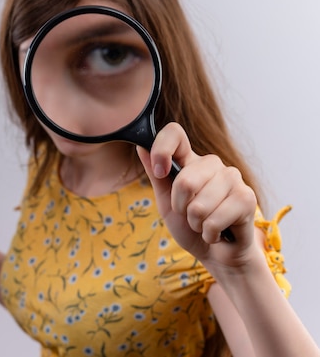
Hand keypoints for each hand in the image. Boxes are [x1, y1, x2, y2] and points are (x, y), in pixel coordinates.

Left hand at [136, 123, 258, 271]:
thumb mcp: (166, 202)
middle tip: (190, 215)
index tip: (160, 171)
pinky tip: (219, 232)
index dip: (161, 149)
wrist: (216, 254)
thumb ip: (156, 175)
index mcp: (190, 161)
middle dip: (181, 208)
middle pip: (185, 180)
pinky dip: (210, 233)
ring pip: (199, 205)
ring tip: (205, 224)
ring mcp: (232, 178)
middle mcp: (212, 164)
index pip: (175, 134)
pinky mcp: (247, 197)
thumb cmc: (190, 226)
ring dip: (196, 224)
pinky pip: (214, 220)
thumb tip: (140, 147)